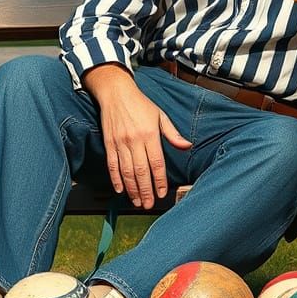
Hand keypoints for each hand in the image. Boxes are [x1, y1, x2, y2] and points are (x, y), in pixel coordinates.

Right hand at [83, 65, 191, 208]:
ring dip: (132, 189)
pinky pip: (112, 165)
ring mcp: (120, 143)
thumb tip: (187, 146)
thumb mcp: (160, 116)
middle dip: (146, 190)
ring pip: (127, 171)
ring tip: (137, 201)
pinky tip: (121, 190)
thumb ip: (173, 134)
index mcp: (150, 134)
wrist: (116, 93)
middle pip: (141, 171)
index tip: (162, 193)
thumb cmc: (140, 104)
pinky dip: (116, 179)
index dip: (160, 181)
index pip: (157, 163)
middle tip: (149, 205)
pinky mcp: (109, 143)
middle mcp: (135, 140)